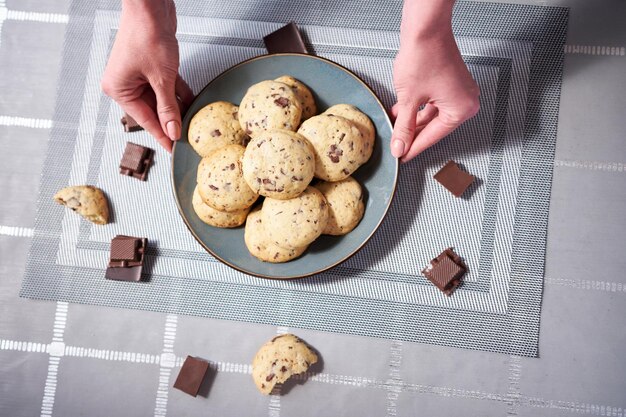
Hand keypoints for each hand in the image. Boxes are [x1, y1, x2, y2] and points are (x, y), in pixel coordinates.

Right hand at [101, 0, 193, 151]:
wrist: (150, 7)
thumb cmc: (146, 34)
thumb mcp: (162, 78)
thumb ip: (168, 107)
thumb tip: (173, 130)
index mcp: (119, 89)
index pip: (145, 120)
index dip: (162, 135)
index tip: (173, 149)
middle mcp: (125, 83)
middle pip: (153, 110)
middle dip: (171, 120)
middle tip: (187, 136)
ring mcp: (138, 75)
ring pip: (161, 98)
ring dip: (177, 107)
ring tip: (192, 120)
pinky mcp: (151, 66)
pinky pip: (166, 86)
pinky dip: (178, 92)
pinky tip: (191, 101)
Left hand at [390, 31, 479, 161]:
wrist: (425, 27)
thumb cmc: (424, 54)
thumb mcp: (409, 99)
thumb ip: (404, 127)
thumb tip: (400, 147)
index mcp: (462, 109)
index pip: (433, 137)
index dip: (414, 148)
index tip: (402, 157)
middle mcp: (466, 100)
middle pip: (434, 127)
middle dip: (413, 135)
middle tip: (397, 147)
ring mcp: (459, 91)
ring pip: (432, 115)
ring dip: (412, 121)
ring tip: (396, 129)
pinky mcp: (449, 82)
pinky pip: (433, 102)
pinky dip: (417, 108)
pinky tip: (401, 113)